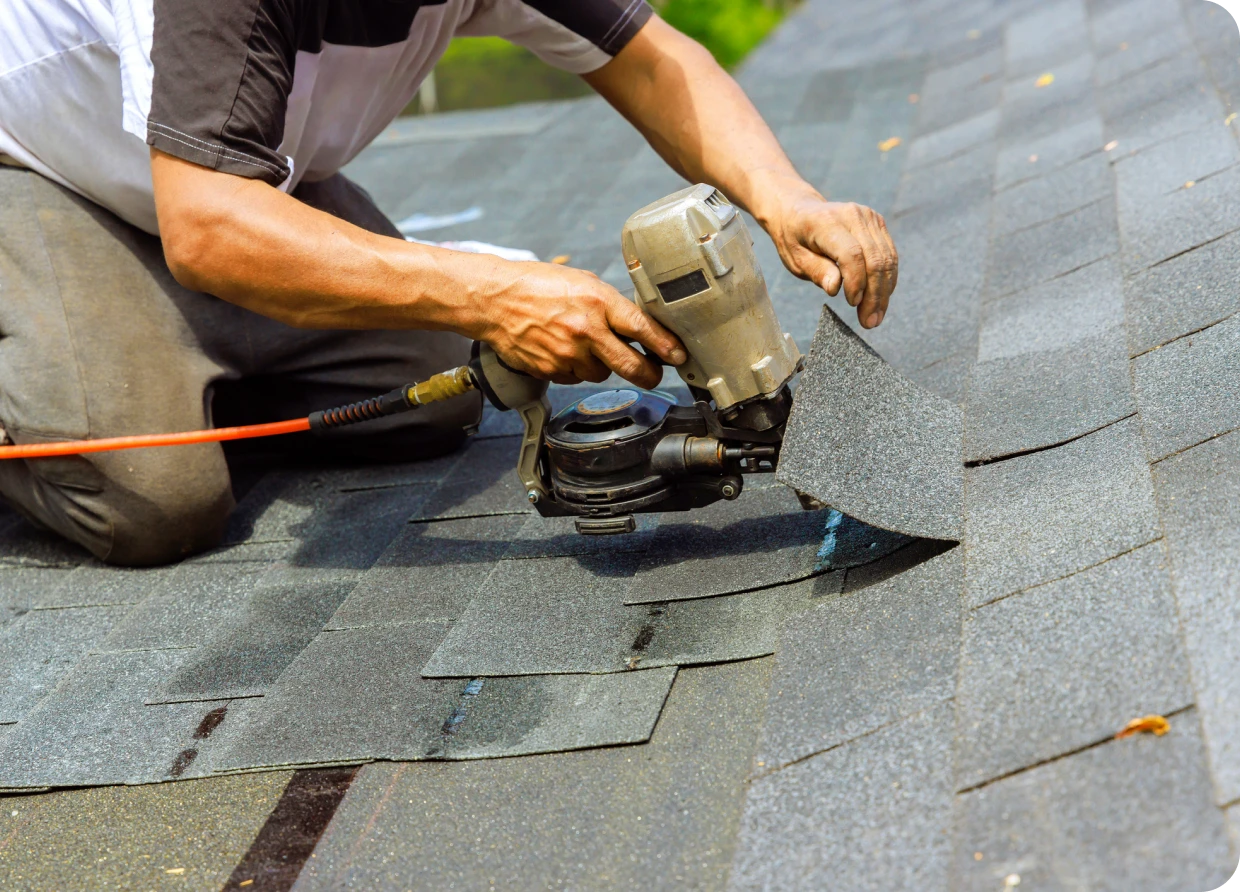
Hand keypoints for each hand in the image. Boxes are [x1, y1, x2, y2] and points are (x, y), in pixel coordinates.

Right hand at [475, 262, 686, 387]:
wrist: (494, 300)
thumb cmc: (537, 285)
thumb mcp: (582, 282)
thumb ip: (610, 304)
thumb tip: (638, 327)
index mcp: (597, 301)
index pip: (642, 328)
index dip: (665, 346)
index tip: (679, 356)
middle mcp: (585, 330)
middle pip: (630, 366)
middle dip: (649, 374)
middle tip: (655, 373)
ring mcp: (567, 354)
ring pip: (601, 375)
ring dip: (602, 366)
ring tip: (585, 345)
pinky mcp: (551, 370)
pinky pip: (575, 378)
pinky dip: (575, 369)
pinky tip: (563, 349)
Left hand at [760, 188, 897, 328]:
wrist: (799, 210)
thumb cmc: (794, 238)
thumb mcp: (795, 259)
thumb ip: (816, 271)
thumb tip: (835, 288)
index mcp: (826, 222)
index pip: (852, 254)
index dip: (856, 281)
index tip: (852, 304)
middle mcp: (852, 215)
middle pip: (874, 259)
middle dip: (874, 294)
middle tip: (869, 322)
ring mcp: (869, 217)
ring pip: (887, 259)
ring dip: (884, 292)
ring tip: (875, 317)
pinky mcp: (877, 223)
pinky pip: (890, 255)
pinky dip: (887, 279)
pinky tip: (880, 299)